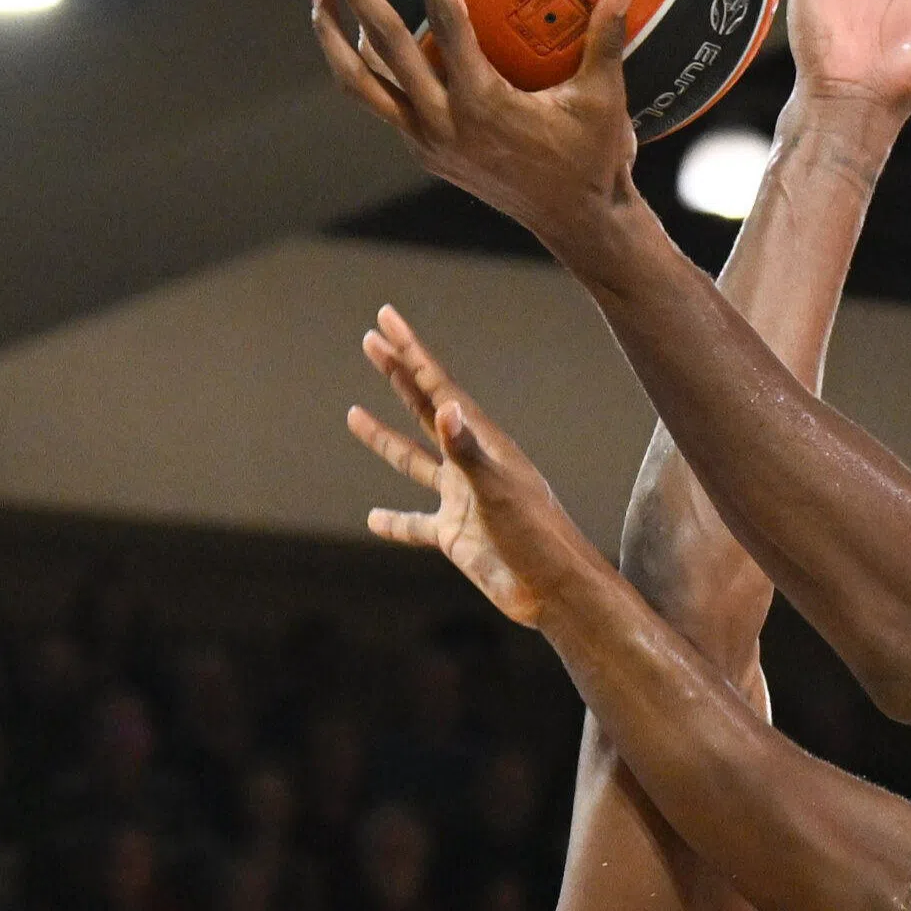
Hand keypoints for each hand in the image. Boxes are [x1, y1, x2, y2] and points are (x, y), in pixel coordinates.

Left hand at [308, 0, 645, 258]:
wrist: (575, 225)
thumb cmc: (594, 159)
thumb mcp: (604, 99)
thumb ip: (607, 38)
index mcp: (482, 103)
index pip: (445, 21)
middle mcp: (442, 122)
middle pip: (380, 44)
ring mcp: (426, 139)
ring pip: (358, 80)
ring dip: (332, 32)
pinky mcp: (424, 149)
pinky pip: (379, 99)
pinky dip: (362, 63)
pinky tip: (356, 29)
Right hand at [347, 307, 605, 629]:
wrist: (555, 590)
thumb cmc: (537, 538)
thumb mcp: (498, 491)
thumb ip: (468, 451)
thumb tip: (445, 407)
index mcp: (482, 443)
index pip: (438, 387)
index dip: (411, 352)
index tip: (385, 320)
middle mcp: (470, 463)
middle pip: (425, 409)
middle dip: (398, 374)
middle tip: (371, 341)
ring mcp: (461, 499)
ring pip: (414, 461)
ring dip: (385, 438)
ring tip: (354, 414)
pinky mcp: (456, 536)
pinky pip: (416, 524)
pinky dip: (394, 520)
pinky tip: (374, 518)